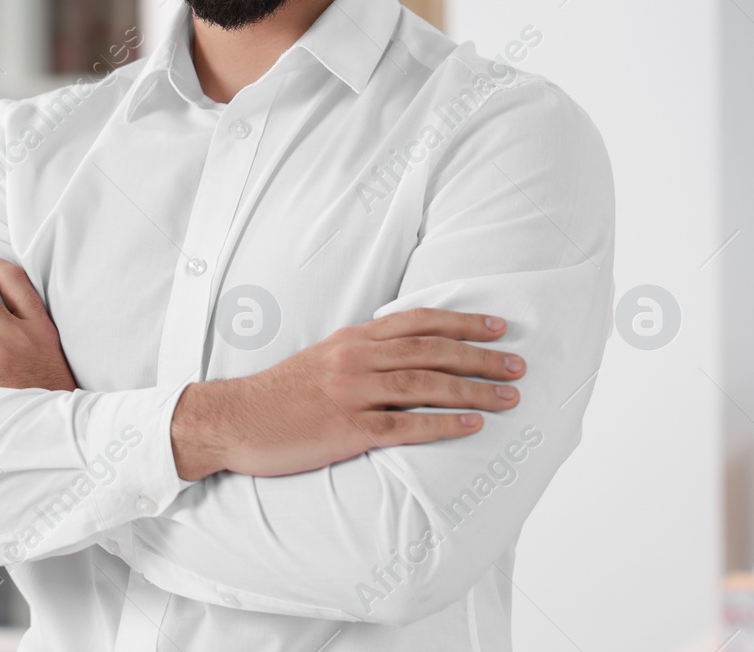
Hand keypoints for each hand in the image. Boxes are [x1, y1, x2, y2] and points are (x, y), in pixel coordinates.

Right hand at [169, 308, 524, 479]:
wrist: (235, 420)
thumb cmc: (282, 393)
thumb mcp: (324, 358)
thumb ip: (365, 351)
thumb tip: (408, 349)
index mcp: (354, 339)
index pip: (419, 322)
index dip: (463, 323)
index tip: (499, 328)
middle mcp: (357, 360)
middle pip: (432, 352)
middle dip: (480, 358)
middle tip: (518, 365)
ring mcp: (352, 394)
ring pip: (425, 386)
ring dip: (472, 391)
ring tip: (508, 398)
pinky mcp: (346, 430)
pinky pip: (404, 426)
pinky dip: (442, 424)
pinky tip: (471, 425)